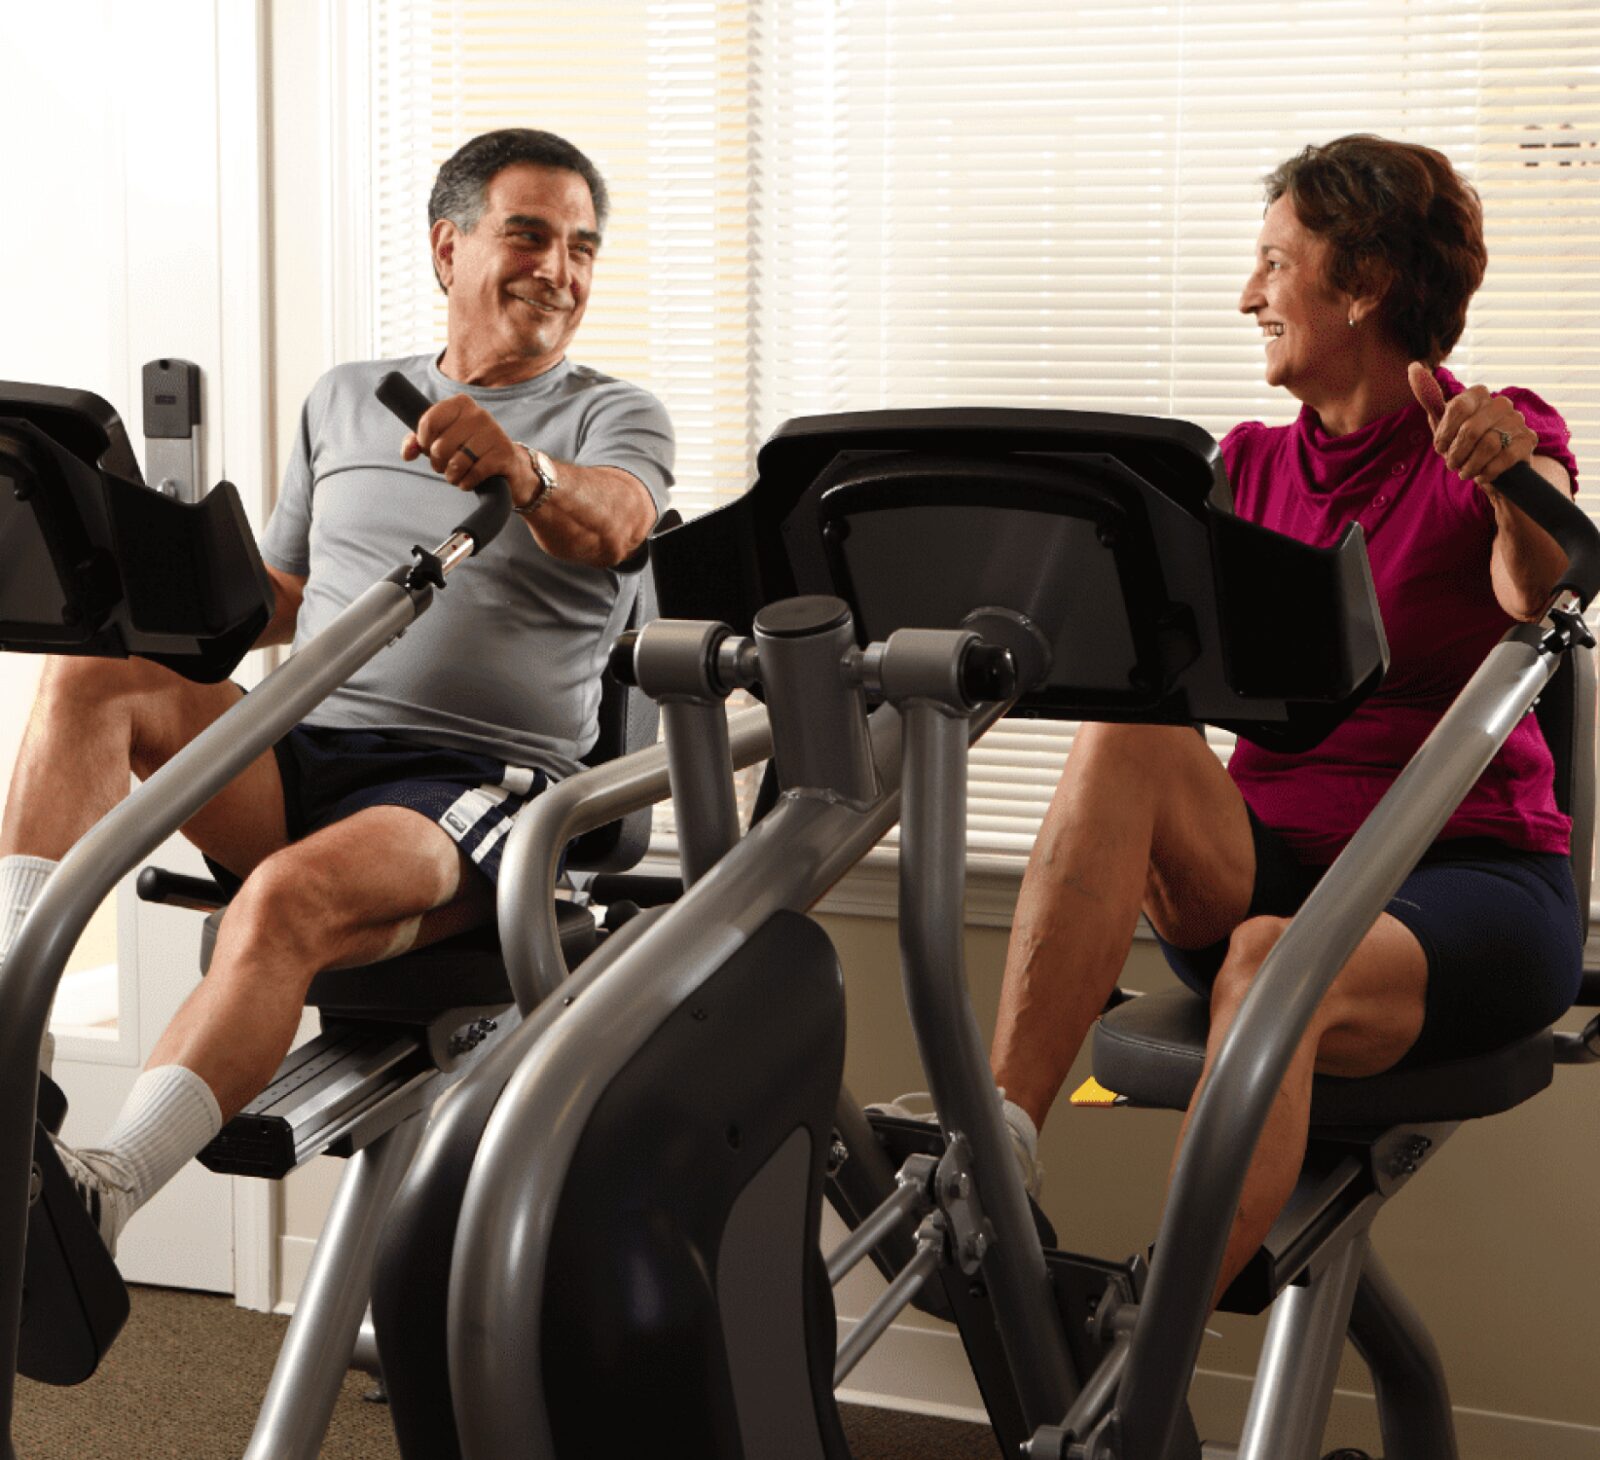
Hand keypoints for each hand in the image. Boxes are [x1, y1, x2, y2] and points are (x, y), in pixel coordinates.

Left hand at [400, 394, 536, 505]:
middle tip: (445, 466)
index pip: (428, 422)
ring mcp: (494, 433)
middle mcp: (479, 414)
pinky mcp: (504, 454)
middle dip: (438, 463)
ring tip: (456, 475)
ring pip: (457, 462)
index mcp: (461, 403)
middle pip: (440, 446)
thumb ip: (417, 442)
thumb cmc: (468, 449)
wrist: (506, 465)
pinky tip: (468, 481)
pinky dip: (467, 483)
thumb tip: (408, 453)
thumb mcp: (440, 440)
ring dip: (452, 476)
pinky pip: (474, 473)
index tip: (431, 448)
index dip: (424, 443)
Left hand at [1407, 361, 1534, 490]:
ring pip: (1489, 444)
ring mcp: (1517, 420)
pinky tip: (1482, 474)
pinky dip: (1487, 471)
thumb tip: (1414, 366)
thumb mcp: (1442, 422)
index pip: (1457, 407)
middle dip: (1456, 454)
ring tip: (1465, 471)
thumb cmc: (1462, 443)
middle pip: (1471, 430)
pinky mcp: (1528, 439)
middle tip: (1452, 464)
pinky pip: (1505, 457)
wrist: (1491, 467)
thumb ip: (1429, 397)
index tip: (1440, 448)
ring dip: (1470, 465)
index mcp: (1477, 394)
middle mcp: (1500, 402)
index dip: (1445, 433)